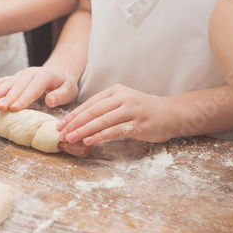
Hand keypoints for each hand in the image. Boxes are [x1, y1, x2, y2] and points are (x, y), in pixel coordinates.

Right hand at [0, 65, 78, 111]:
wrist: (60, 72)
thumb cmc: (65, 84)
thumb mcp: (70, 90)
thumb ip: (60, 95)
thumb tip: (50, 101)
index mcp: (46, 76)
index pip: (34, 88)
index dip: (24, 98)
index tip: (15, 108)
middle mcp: (32, 73)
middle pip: (19, 86)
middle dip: (9, 98)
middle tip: (0, 109)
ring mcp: (23, 74)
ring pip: (11, 82)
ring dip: (0, 90)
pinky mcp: (18, 77)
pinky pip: (6, 79)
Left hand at [57, 84, 176, 144]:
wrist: (171, 113)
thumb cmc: (143, 110)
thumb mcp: (123, 102)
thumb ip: (105, 108)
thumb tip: (80, 122)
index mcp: (116, 91)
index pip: (90, 103)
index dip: (74, 114)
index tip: (60, 124)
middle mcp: (123, 98)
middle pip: (93, 111)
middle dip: (75, 123)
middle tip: (62, 133)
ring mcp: (132, 110)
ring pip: (102, 121)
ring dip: (84, 130)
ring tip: (71, 138)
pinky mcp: (139, 124)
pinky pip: (115, 130)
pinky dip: (100, 136)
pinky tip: (89, 141)